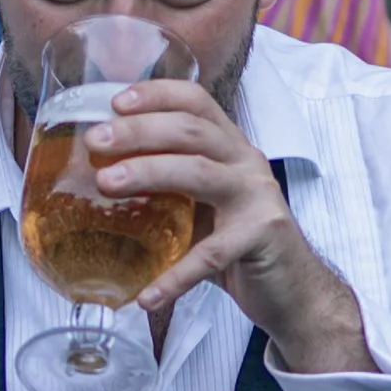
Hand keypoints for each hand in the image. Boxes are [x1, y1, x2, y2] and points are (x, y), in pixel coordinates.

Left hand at [89, 77, 370, 371]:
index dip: (157, 95)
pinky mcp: (261, 236)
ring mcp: (257, 197)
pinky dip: (175, 276)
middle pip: (191, 130)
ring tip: (105, 185)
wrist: (294, 290)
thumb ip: (168, 189)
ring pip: (199, 173)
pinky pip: (210, 254)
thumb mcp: (204, 206)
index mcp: (230, 148)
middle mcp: (246, 162)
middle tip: (96, 142)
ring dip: (147, 173)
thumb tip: (99, 181)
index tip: (116, 102)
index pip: (196, 102)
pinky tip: (146, 295)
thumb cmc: (239, 244)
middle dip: (139, 131)